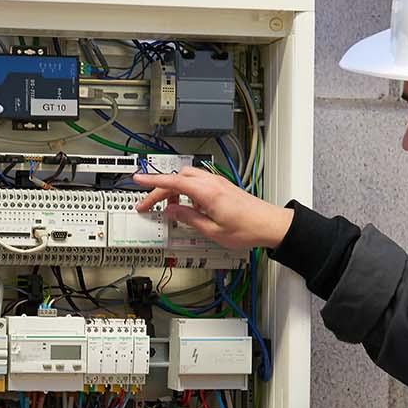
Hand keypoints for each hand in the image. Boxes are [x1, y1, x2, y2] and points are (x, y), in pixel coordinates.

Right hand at [131, 168, 293, 253]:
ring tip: (171, 209)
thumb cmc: (247, 228)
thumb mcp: (212, 230)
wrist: (269, 225)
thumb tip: (171, 210)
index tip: (138, 179)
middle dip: (161, 189)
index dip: (152, 181)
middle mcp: (212, 183)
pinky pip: (198, 183)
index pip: (173, 181)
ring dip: (175, 190)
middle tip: (150, 205)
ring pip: (188, 178)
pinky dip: (188, 192)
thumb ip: (188, 218)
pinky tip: (189, 208)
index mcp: (207, 192)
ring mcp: (218, 183)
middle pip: (178, 177)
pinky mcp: (222, 187)